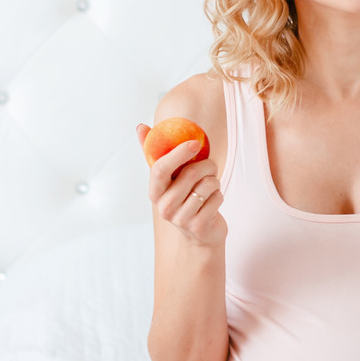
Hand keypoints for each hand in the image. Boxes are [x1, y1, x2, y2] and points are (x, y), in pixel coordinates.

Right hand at [138, 124, 225, 247]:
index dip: (177, 153)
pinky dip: (219, 195)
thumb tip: (140, 127)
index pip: (160, 169)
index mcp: (154, 191)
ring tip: (210, 186)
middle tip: (210, 166)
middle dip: (207, 165)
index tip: (194, 142)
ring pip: (207, 185)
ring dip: (215, 180)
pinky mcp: (199, 226)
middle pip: (190, 174)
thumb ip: (155, 153)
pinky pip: (216, 197)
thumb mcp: (170, 178)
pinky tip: (212, 201)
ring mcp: (180, 219)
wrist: (201, 234)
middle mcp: (164, 207)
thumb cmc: (185, 198)